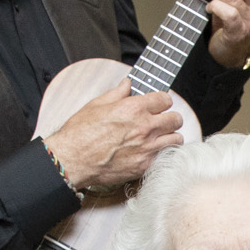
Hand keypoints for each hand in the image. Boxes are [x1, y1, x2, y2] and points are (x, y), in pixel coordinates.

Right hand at [42, 85, 184, 192]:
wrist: (73, 160)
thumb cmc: (80, 134)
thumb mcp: (96, 105)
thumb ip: (117, 93)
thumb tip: (126, 84)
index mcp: (134, 108)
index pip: (165, 99)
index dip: (163, 101)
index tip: (160, 104)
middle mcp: (145, 127)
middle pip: (176, 119)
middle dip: (170, 117)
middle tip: (163, 120)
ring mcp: (147, 148)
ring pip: (176, 139)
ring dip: (170, 136)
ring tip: (162, 137)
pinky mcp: (144, 165)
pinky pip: (166, 157)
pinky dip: (163, 153)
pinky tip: (154, 151)